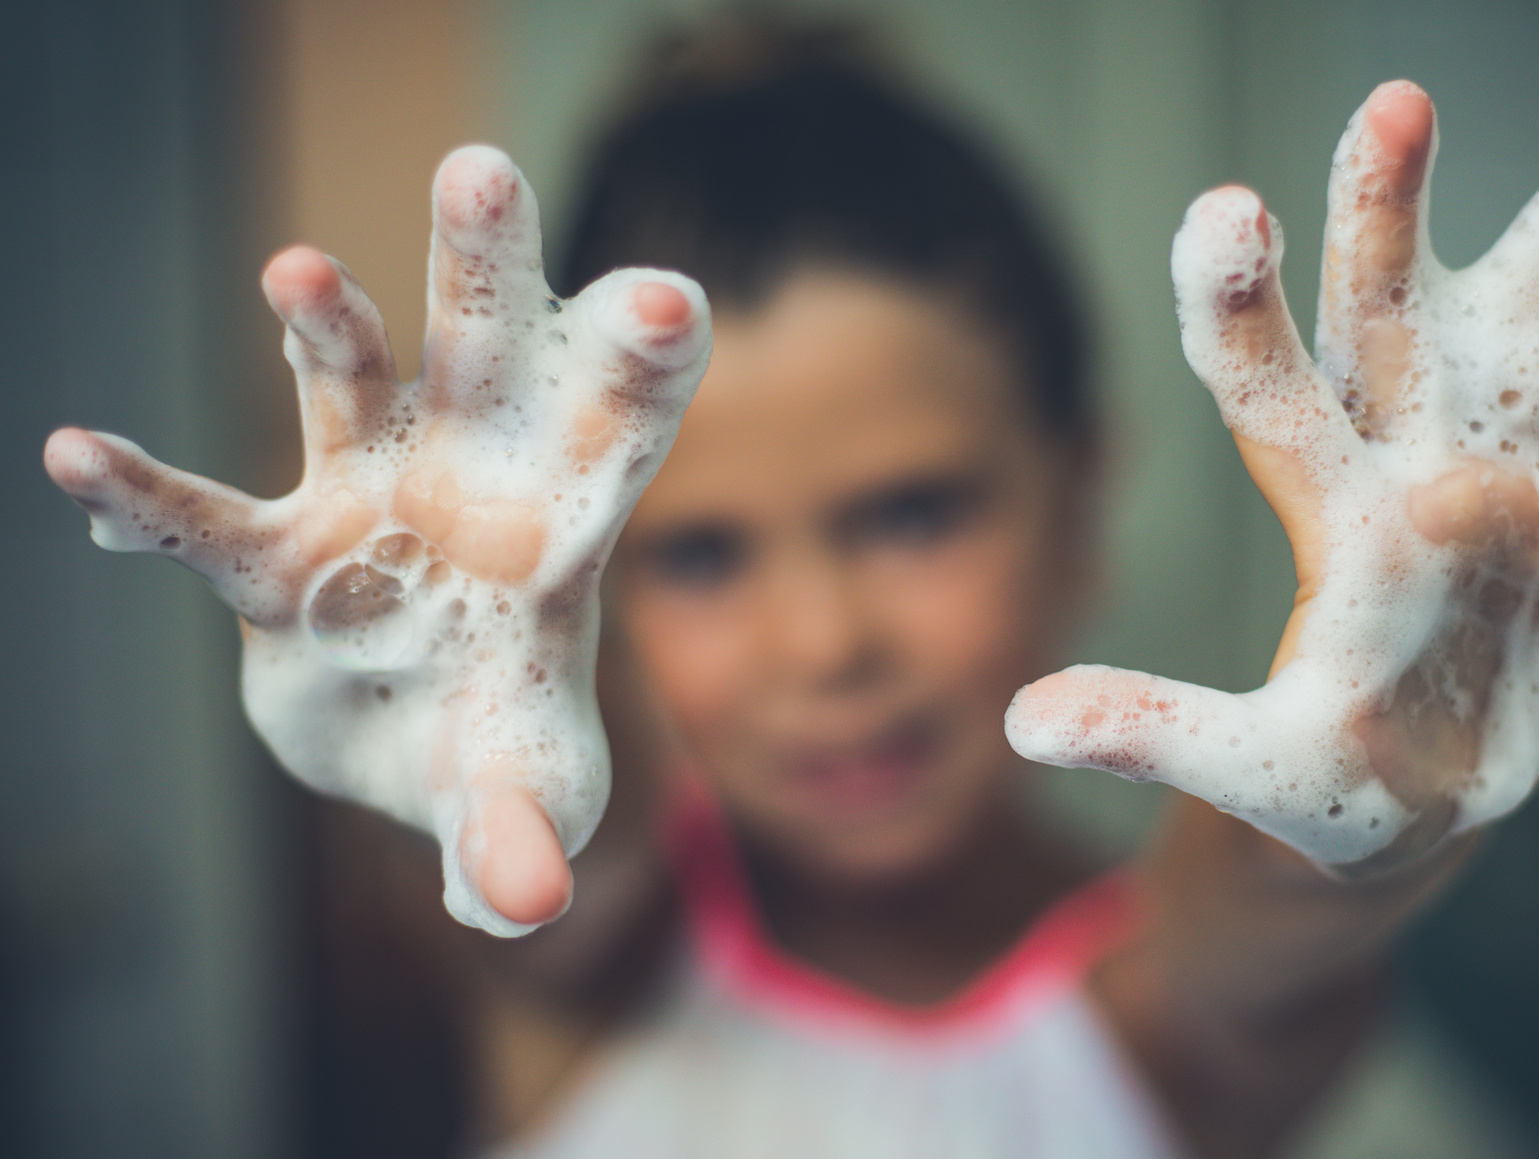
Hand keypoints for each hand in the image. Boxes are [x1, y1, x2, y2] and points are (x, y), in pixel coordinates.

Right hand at [44, 146, 710, 934]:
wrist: (416, 745)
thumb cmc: (497, 748)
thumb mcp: (516, 796)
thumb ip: (520, 835)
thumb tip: (527, 905)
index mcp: (563, 531)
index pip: (616, 433)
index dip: (639, 367)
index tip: (668, 297)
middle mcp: (468, 484)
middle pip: (486, 358)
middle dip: (484, 269)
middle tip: (479, 168)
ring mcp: (369, 502)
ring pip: (349, 392)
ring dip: (324, 331)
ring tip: (297, 270)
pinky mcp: (280, 556)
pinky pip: (208, 521)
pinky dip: (149, 498)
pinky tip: (79, 459)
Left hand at [1007, 82, 1538, 872]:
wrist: (1402, 811)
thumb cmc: (1311, 783)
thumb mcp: (1239, 767)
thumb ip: (1155, 733)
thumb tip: (1023, 722)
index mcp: (1326, 514)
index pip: (1271, 390)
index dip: (1246, 307)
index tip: (1226, 212)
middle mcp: (1410, 471)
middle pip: (1390, 323)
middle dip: (1391, 219)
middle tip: (1394, 102)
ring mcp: (1508, 493)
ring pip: (1530, 350)